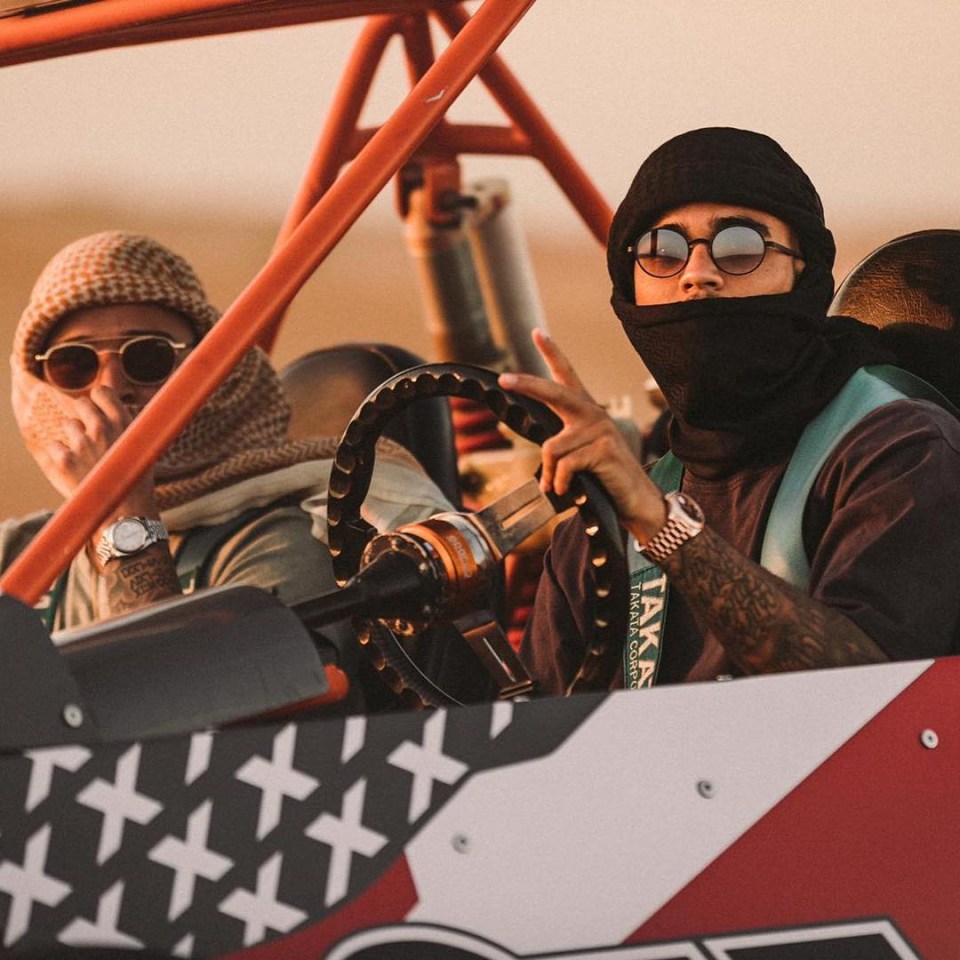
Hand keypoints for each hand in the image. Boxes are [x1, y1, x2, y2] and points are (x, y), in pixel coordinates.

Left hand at [12, 364, 155, 510]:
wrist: (126, 512)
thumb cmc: (137, 481)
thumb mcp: (143, 448)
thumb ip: (127, 428)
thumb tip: (116, 414)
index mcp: (124, 423)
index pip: (102, 392)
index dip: (98, 400)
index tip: (99, 409)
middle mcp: (103, 428)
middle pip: (81, 404)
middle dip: (84, 416)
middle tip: (90, 433)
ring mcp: (82, 443)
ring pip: (68, 424)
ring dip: (73, 436)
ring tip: (86, 455)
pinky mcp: (65, 460)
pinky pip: (54, 445)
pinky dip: (60, 454)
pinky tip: (74, 466)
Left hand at [498, 329, 666, 540]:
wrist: (635, 500)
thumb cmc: (603, 479)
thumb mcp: (579, 457)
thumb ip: (561, 448)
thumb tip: (540, 459)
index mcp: (585, 412)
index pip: (567, 376)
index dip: (552, 353)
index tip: (537, 332)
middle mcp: (593, 414)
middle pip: (553, 393)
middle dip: (526, 385)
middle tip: (504, 379)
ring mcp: (600, 429)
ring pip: (552, 447)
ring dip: (550, 474)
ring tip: (560, 487)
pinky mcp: (604, 448)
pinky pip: (565, 465)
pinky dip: (560, 483)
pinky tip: (568, 491)